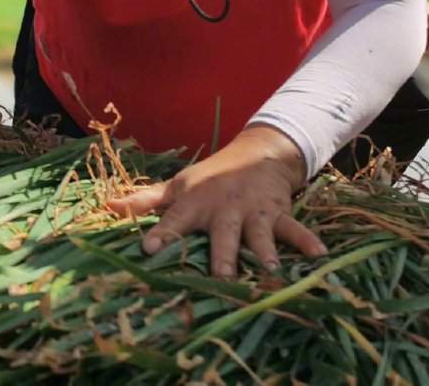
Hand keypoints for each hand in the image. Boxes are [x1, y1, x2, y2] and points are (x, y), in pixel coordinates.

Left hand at [106, 125, 325, 277]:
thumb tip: (107, 207)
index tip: (148, 250)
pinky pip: (294, 228)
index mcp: (195, 204)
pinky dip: (307, 241)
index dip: (161, 235)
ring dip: (266, 251)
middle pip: (222, 234)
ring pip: (259, 234)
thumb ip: (146, 201)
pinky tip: (320, 256)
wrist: (257, 152)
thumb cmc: (211, 177)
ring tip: (272, 270)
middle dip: (222, 254)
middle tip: (221, 275)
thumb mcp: (178, 186)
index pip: (174, 220)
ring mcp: (253, 211)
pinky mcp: (279, 212)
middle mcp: (224, 209)